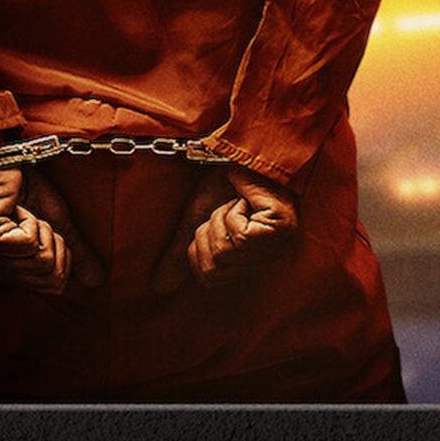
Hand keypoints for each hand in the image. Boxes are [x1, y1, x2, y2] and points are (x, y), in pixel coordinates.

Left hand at [0, 166, 103, 292]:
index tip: (48, 231)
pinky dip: (30, 221)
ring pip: (42, 261)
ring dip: (42, 230)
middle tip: (36, 221)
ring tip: (24, 214)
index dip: (63, 257)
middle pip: (52, 278)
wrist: (6, 160)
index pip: (54, 286)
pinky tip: (14, 209)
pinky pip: (28, 243)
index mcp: (12, 272)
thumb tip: (97, 280)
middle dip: (55, 244)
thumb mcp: (60, 224)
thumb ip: (76, 252)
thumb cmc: (27, 190)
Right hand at [153, 163, 299, 292]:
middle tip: (222, 211)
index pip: (210, 278)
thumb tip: (159, 287)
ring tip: (234, 203)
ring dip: (219, 220)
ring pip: (226, 251)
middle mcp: (266, 259)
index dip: (196, 251)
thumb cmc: (222, 184)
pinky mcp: (280, 229)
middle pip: (214, 268)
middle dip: (207, 233)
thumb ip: (180, 254)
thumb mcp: (194, 221)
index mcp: (248, 262)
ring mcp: (277, 246)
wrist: (237, 153)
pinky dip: (232, 213)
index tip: (207, 225)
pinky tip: (245, 200)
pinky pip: (240, 236)